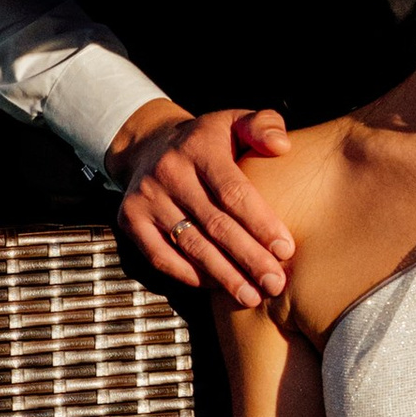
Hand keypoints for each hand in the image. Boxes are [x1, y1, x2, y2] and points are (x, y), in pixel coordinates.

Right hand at [116, 102, 296, 308]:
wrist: (150, 144)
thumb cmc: (207, 140)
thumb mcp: (234, 121)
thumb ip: (263, 125)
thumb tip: (282, 145)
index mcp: (199, 146)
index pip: (233, 192)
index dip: (261, 224)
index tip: (286, 250)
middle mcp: (168, 171)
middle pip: (215, 224)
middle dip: (248, 258)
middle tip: (275, 283)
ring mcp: (146, 197)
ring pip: (190, 244)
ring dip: (224, 275)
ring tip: (252, 295)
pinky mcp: (129, 219)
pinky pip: (161, 256)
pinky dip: (190, 275)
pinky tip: (217, 287)